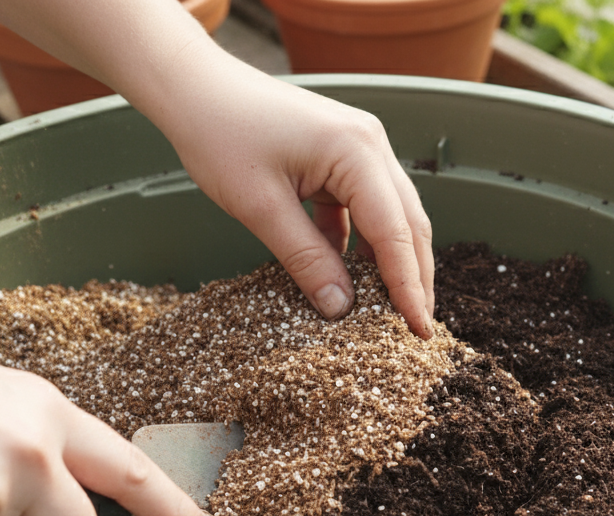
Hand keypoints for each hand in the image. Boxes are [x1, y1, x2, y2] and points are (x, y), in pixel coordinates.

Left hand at [0, 0, 435, 336]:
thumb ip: (305, 258)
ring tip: (390, 309)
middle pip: (406, 222)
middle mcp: (369, 144)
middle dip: (414, 277)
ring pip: (389, 215)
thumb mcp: (260, 207)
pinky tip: (349, 275)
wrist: (194, 89)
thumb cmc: (220, 135)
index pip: (395, 231)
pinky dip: (359, 242)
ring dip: (390, 261)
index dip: (409, 285)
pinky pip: (361, 207)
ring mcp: (357, 147)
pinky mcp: (339, 156)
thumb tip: (339, 307)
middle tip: (419, 329)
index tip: (419, 329)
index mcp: (356, 151)